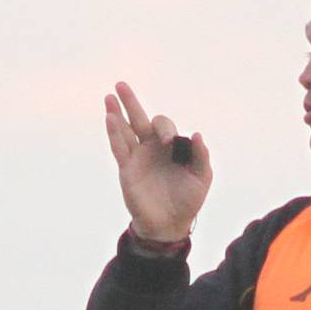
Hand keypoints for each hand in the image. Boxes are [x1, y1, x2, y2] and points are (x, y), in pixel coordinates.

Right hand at [103, 81, 209, 241]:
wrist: (171, 224)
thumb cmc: (188, 200)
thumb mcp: (201, 177)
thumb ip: (201, 156)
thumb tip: (196, 134)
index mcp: (168, 146)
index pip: (162, 125)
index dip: (165, 129)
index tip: (169, 142)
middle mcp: (150, 148)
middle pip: (137, 119)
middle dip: (130, 102)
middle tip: (121, 85)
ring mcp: (137, 158)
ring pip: (124, 131)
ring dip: (116, 114)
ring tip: (109, 98)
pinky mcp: (127, 170)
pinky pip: (119, 149)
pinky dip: (114, 134)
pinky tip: (110, 118)